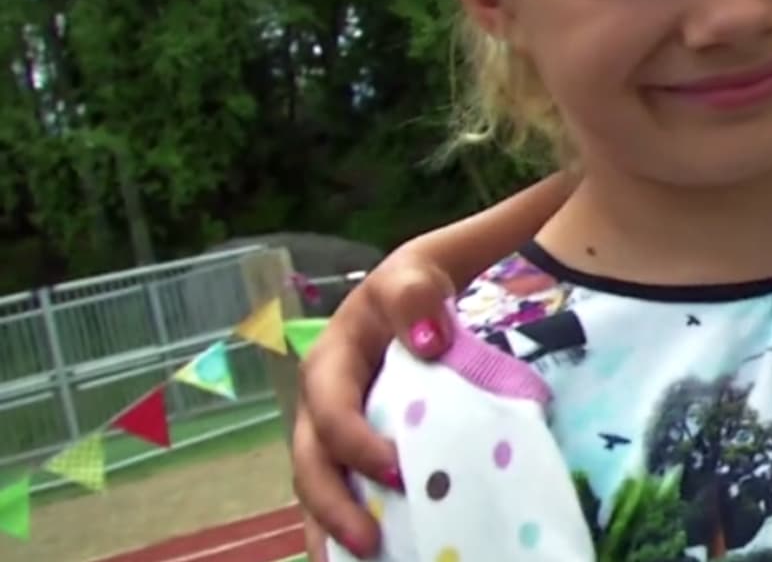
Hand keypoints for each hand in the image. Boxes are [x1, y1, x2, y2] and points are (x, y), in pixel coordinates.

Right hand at [292, 252, 457, 556]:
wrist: (416, 295)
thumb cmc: (415, 286)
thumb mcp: (418, 271)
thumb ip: (419, 294)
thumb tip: (429, 340)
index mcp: (330, 363)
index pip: (331, 411)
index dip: (355, 445)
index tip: (396, 470)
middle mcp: (320, 405)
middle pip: (311, 463)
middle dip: (333, 506)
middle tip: (369, 542)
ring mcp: (332, 435)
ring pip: (317, 489)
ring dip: (330, 529)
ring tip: (361, 561)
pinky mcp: (349, 455)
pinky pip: (337, 496)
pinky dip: (339, 532)